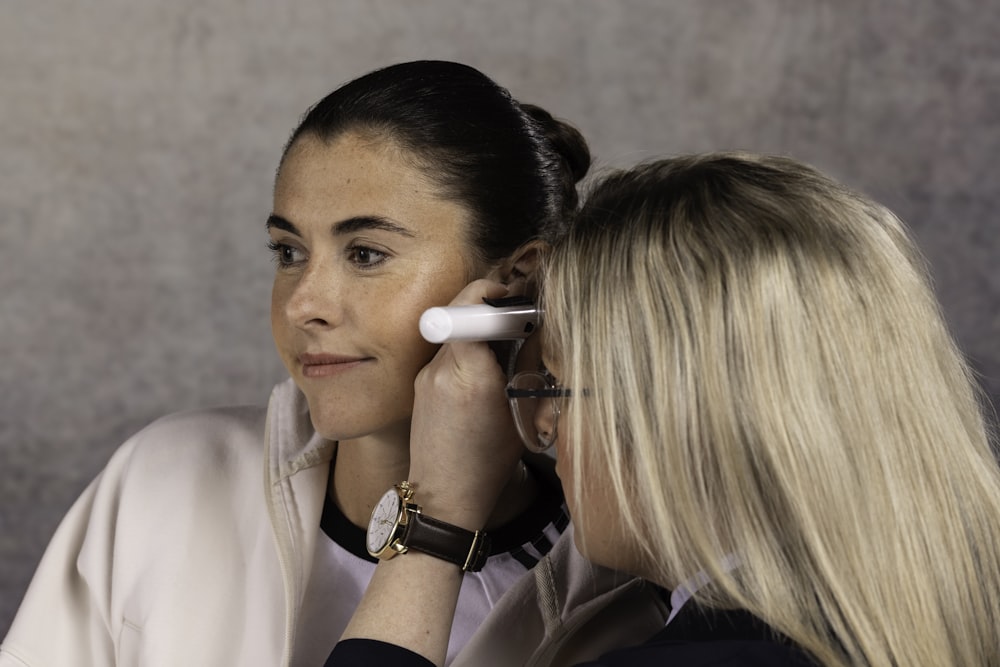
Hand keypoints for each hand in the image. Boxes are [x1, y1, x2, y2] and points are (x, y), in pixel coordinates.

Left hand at [407, 279, 525, 529]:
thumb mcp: (522, 414)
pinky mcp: (420, 382)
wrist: (444, 496)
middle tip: (517, 325)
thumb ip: (525, 367)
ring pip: (454, 331)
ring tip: (503, 355)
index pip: (469, 308)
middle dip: (490, 310)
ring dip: (479, 332)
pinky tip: (485, 375)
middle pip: (461, 312)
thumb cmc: (487, 463)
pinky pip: (446, 351)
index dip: (492, 295)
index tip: (513, 302)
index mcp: (469, 376)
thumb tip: (534, 328)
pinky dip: (467, 352)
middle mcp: (440, 368)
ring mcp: (425, 374)